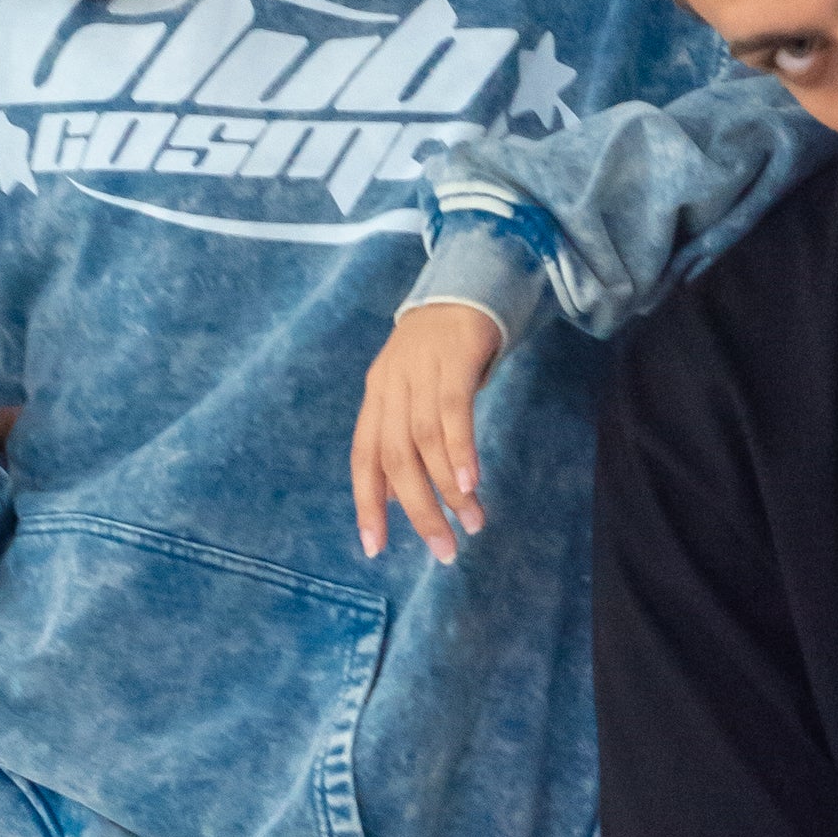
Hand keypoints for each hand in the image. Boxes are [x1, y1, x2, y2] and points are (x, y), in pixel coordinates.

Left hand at [352, 299, 506, 564]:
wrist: (466, 286)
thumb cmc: (441, 354)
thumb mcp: (416, 396)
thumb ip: (407, 442)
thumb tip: (401, 498)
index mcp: (376, 398)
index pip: (364, 458)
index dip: (367, 504)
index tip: (374, 548)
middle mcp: (390, 386)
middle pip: (395, 457)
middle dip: (419, 510)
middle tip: (444, 550)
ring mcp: (420, 370)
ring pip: (424, 441)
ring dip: (449, 490)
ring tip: (473, 523)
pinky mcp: (454, 357)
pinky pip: (453, 411)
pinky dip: (459, 450)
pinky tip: (470, 482)